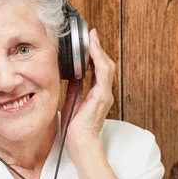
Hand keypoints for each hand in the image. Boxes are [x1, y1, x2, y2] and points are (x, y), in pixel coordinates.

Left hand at [60, 28, 114, 150]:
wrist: (79, 143)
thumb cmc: (75, 129)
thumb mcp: (72, 103)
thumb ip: (74, 89)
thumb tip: (71, 75)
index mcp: (97, 95)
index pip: (98, 70)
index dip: (95, 55)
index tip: (89, 43)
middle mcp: (103, 93)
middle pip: (105, 65)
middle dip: (98, 49)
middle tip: (92, 35)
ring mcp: (104, 94)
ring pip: (106, 67)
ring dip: (99, 51)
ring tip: (92, 39)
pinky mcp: (101, 96)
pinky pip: (103, 74)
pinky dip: (99, 60)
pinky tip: (92, 51)